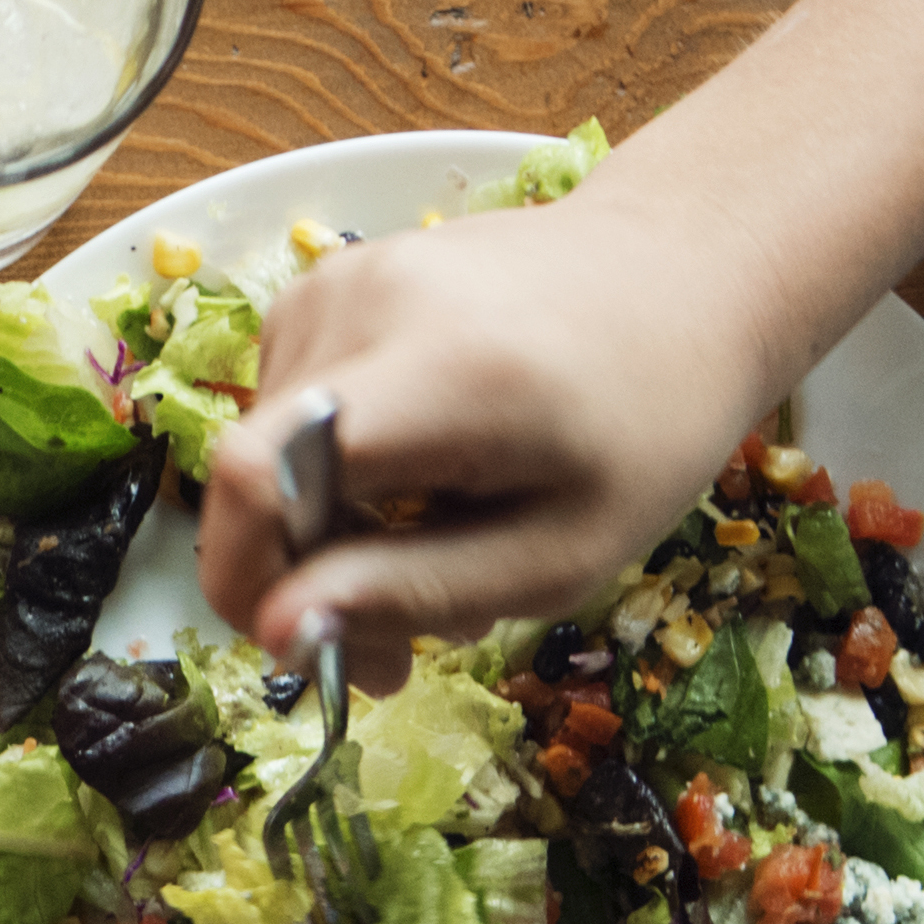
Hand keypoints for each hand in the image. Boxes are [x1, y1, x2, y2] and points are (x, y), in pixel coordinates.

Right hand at [196, 171, 814, 657]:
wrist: (682, 271)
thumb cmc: (647, 423)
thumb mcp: (561, 551)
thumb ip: (413, 591)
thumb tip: (278, 634)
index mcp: (437, 372)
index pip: (257, 474)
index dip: (242, 577)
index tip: (295, 652)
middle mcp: (364, 303)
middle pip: (254, 472)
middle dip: (301, 578)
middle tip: (396, 651)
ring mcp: (339, 277)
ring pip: (267, 447)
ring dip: (324, 527)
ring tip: (432, 549)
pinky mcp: (330, 277)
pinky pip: (291, 407)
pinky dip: (330, 467)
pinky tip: (415, 477)